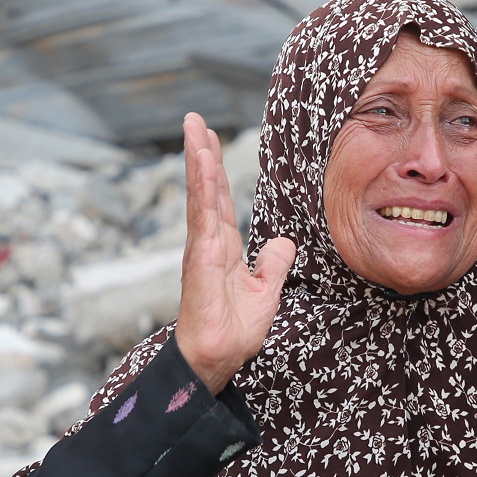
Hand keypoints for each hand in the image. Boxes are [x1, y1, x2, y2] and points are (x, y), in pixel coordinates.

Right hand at [173, 113, 296, 392]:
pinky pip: (203, 213)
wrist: (218, 358)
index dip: (217, 172)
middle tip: (194, 119)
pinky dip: (202, 185)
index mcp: (223, 249)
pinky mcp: (200, 256)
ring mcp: (202, 247)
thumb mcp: (266, 293)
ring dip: (198, 160)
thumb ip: (273, 265)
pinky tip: (201, 161)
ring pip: (202, 195)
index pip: (220, 201)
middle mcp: (208, 242)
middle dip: (201, 153)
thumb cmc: (234, 332)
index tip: (210, 141)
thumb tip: (283, 242)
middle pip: (206, 189)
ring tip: (195, 128)